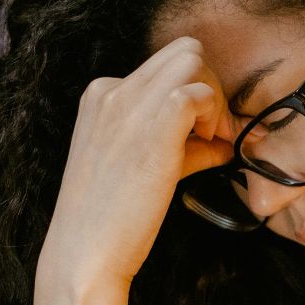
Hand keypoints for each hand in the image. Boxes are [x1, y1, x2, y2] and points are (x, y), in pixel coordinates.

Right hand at [39, 37, 240, 293]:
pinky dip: (215, 117)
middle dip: (209, 85)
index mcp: (101, 96)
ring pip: (193, 60)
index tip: (200, 136)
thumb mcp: (138, 169)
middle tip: (212, 133)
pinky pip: (199, 93)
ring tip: (211, 140)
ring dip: (213, 96)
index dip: (192, 96)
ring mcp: (130, 102)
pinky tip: (210, 149)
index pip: (162, 67)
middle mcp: (112, 90)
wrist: (85, 253)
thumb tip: (220, 142)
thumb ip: (178, 146)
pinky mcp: (154, 124)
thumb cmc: (109, 221)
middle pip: (183, 51)